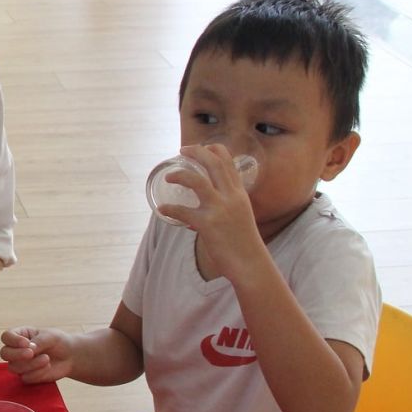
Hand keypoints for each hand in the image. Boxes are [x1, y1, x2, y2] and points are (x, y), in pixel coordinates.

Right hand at [0, 325, 75, 383]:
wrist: (69, 356)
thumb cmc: (57, 342)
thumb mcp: (50, 336)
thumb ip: (38, 341)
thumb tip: (28, 350)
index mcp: (19, 335)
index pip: (6, 337)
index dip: (13, 341)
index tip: (26, 343)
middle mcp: (15, 350)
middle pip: (4, 353)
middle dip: (17, 354)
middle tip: (31, 353)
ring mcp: (20, 364)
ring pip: (14, 367)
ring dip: (31, 364)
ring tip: (46, 359)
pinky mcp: (27, 376)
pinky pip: (25, 377)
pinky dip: (37, 373)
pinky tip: (47, 367)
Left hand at [158, 144, 265, 278]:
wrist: (251, 263)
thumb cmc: (243, 242)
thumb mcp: (240, 216)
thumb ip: (225, 207)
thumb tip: (197, 211)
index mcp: (239, 194)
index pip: (229, 163)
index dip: (214, 150)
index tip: (202, 147)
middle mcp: (231, 197)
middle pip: (214, 164)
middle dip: (197, 152)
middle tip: (182, 150)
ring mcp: (219, 210)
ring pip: (198, 181)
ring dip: (180, 175)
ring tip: (169, 175)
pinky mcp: (208, 225)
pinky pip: (183, 212)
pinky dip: (169, 209)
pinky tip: (161, 209)